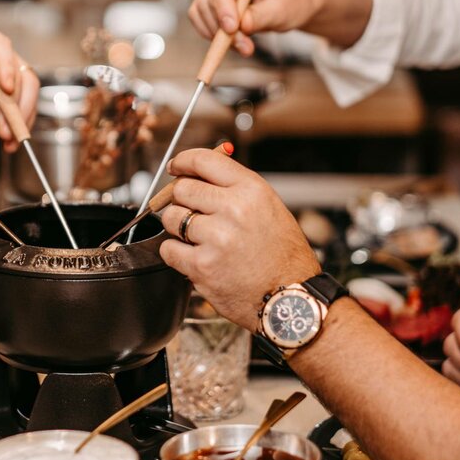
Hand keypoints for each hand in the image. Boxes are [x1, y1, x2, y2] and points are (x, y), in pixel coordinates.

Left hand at [0, 21, 38, 151]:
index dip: (5, 66)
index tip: (6, 89)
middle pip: (18, 71)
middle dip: (14, 103)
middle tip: (6, 127)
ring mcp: (5, 71)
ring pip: (27, 90)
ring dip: (21, 116)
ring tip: (8, 138)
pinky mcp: (10, 92)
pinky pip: (24, 106)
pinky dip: (20, 124)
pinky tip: (10, 141)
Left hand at [157, 149, 319, 331]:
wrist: (290, 299)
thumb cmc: (283, 256)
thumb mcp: (269, 208)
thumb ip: (235, 187)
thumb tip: (201, 171)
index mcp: (251, 190)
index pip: (204, 160)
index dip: (183, 162)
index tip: (176, 167)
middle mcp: (234, 210)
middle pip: (181, 189)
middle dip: (180, 200)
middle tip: (191, 213)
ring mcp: (216, 238)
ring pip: (171, 219)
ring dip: (177, 228)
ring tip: (199, 239)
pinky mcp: (202, 266)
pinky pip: (168, 249)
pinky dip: (175, 253)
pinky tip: (194, 257)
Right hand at [189, 0, 320, 55]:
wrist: (287, 3)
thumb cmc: (287, 1)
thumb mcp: (281, 11)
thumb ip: (260, 17)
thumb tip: (241, 26)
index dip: (224, 4)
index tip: (231, 29)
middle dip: (224, 29)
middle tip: (246, 49)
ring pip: (201, 11)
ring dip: (217, 35)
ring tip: (244, 46)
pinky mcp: (208, 1)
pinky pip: (198, 18)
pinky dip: (211, 34)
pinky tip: (231, 41)